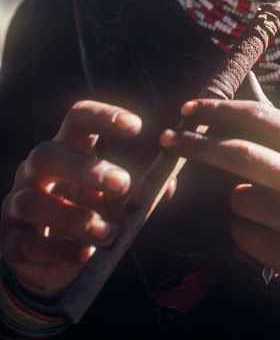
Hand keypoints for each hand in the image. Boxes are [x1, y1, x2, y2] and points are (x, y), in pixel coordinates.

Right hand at [0, 100, 142, 298]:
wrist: (45, 258)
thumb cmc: (86, 213)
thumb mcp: (113, 199)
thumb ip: (139, 191)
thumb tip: (168, 184)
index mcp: (66, 149)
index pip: (78, 118)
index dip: (104, 116)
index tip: (137, 126)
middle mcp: (35, 170)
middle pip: (47, 154)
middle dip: (86, 168)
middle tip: (123, 184)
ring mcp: (17, 202)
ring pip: (34, 201)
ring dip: (75, 217)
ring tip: (109, 233)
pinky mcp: (9, 239)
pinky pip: (27, 243)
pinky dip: (58, 250)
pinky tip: (84, 255)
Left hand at [161, 99, 279, 289]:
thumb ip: (277, 122)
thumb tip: (242, 79)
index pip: (261, 119)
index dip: (219, 111)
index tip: (188, 108)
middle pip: (242, 155)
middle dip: (198, 144)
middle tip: (169, 138)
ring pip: (237, 200)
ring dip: (235, 198)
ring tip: (262, 204)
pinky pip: (242, 235)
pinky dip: (243, 229)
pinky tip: (270, 231)